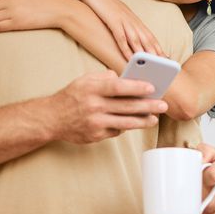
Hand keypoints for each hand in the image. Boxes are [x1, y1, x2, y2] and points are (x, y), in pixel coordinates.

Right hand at [49, 70, 167, 143]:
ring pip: (125, 122)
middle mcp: (93, 106)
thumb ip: (104, 77)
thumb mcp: (84, 80)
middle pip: (126, 106)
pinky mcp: (95, 136)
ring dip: (143, 121)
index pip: (118, 87)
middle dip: (148, 106)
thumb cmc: (71, 96)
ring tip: (155, 118)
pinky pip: (116, 131)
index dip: (136, 87)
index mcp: (92, 89)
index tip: (152, 88)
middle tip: (163, 105)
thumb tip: (124, 77)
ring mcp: (95, 122)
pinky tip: (133, 123)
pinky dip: (125, 126)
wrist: (52, 118)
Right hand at [82, 0, 165, 60]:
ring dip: (144, 53)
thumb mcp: (120, 15)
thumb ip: (126, 25)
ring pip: (137, 39)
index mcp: (134, 19)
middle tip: (163, 64)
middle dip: (155, 52)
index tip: (166, 57)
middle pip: (147, 38)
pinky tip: (130, 58)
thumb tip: (131, 39)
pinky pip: (121, 37)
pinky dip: (126, 49)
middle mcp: (132, 20)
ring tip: (151, 64)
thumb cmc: (105, 4)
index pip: (149, 35)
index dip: (158, 47)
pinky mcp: (113, 21)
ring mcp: (123, 21)